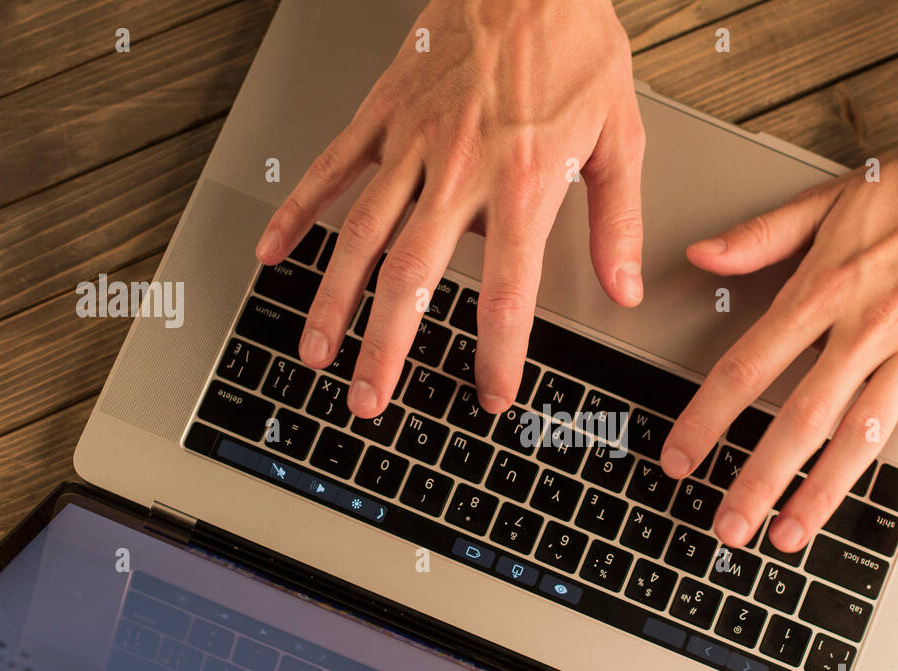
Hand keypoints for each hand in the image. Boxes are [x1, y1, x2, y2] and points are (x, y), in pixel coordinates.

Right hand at [255, 0, 644, 417]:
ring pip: (359, 236)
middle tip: (372, 400)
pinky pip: (331, 169)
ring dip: (334, 302)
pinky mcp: (382, 114)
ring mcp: (412, 143)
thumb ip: (616, 221)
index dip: (498, 354)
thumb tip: (623, 286)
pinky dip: (297, 212)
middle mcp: (459, 171)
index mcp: (522, 184)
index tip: (491, 396)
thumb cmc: (574, 43)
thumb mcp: (618, 136)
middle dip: (387, 349)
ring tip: (317, 352)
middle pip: (411, 277)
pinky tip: (274, 252)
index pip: (507, 292)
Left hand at [660, 138, 897, 554]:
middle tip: (728, 526)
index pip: (747, 367)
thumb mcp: (826, 201)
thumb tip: (700, 255)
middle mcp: (864, 329)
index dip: (707, 419)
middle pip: (799, 419)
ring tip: (788, 538)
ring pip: (861, 438)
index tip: (681, 459)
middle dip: (758, 480)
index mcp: (822, 290)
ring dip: (821, 494)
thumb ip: (760, 236)